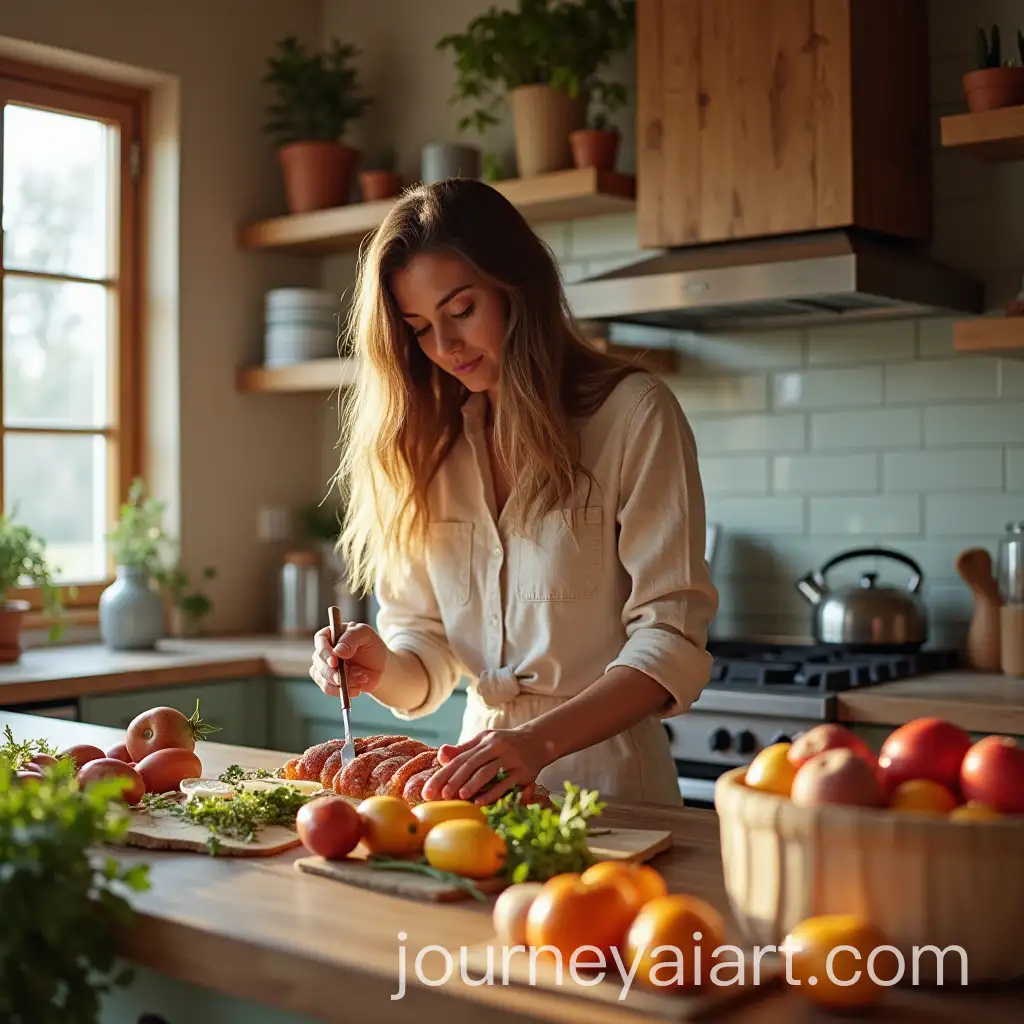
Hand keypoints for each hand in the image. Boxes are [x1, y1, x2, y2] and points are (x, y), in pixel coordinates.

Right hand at [309, 622, 388, 698]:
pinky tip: (356, 689)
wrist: (379, 667)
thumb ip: (352, 638)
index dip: (324, 652)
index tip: (334, 662)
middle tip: (348, 677)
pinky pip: (327, 688)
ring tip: (361, 679)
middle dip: (333, 672)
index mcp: (331, 633)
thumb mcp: (366, 634)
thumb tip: (337, 651)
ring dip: (340, 682)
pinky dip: (340, 690)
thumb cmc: (372, 646)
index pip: (320, 640)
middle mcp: (325, 649)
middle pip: (318, 661)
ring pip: (321, 676)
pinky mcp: (328, 681)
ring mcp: (324, 666)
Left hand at [421, 726, 546, 805]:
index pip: (459, 758)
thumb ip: (464, 749)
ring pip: (489, 772)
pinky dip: (493, 793)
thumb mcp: (485, 741)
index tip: (429, 790)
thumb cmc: (506, 743)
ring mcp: (511, 759)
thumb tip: (440, 754)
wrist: (539, 740)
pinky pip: (506, 783)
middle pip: (471, 764)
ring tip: (460, 797)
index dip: (443, 774)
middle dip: (454, 780)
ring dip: (473, 784)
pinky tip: (481, 801)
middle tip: (442, 796)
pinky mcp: (525, 772)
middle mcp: (497, 747)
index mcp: (485, 740)